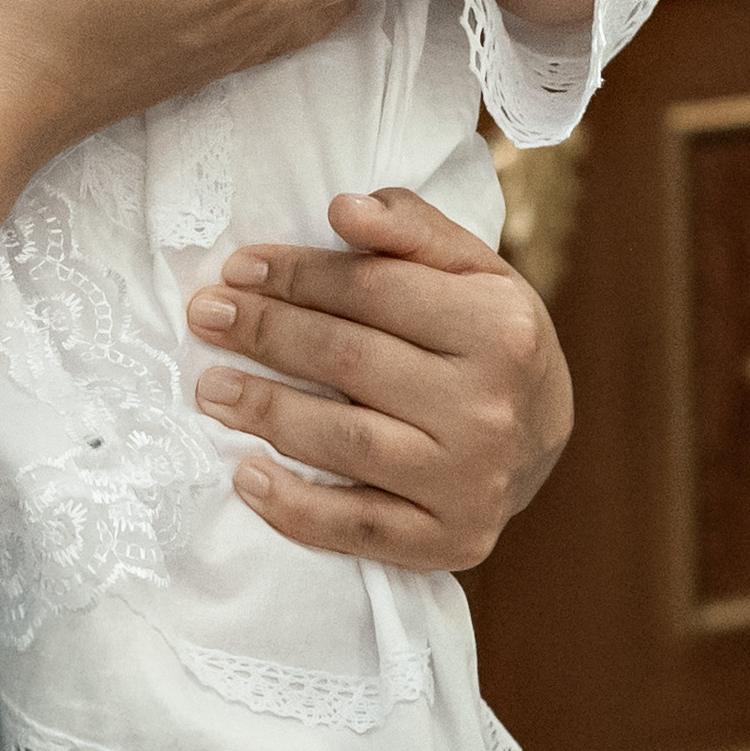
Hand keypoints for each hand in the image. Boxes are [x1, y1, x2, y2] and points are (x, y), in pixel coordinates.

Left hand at [184, 187, 570, 568]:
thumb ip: (410, 230)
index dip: (297, 276)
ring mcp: (471, 481)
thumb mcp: (471, 270)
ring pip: (345, 441)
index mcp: (500, 327)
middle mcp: (489, 407)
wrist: (544, 438)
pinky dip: (295, 506)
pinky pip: (359, 528)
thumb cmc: (489, 339)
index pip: (373, 291)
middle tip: (206, 317)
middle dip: (265, 333)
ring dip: (265, 412)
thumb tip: (344, 208)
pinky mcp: (452, 541)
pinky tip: (245, 474)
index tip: (238, 267)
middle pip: (349, 361)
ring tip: (210, 388)